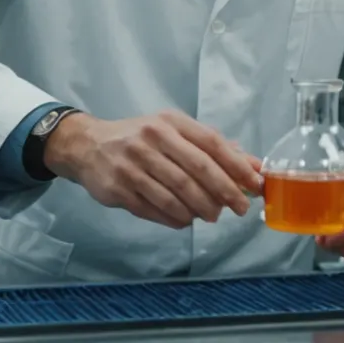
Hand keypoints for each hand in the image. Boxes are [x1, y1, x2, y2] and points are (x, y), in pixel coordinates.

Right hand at [45, 111, 263, 228]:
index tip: (255, 185)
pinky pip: (154, 209)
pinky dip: (175, 218)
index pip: (211, 143)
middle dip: (224, 192)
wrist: (88, 146)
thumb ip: (214, 148)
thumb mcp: (174, 133)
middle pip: (196, 170)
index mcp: (169, 122)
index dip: (237, 166)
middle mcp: (150, 139)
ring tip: (211, 216)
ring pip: (176, 194)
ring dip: (200, 209)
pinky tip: (185, 219)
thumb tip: (254, 166)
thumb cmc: (140, 138)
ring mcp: (132, 164)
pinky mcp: (118, 188)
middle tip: (239, 209)